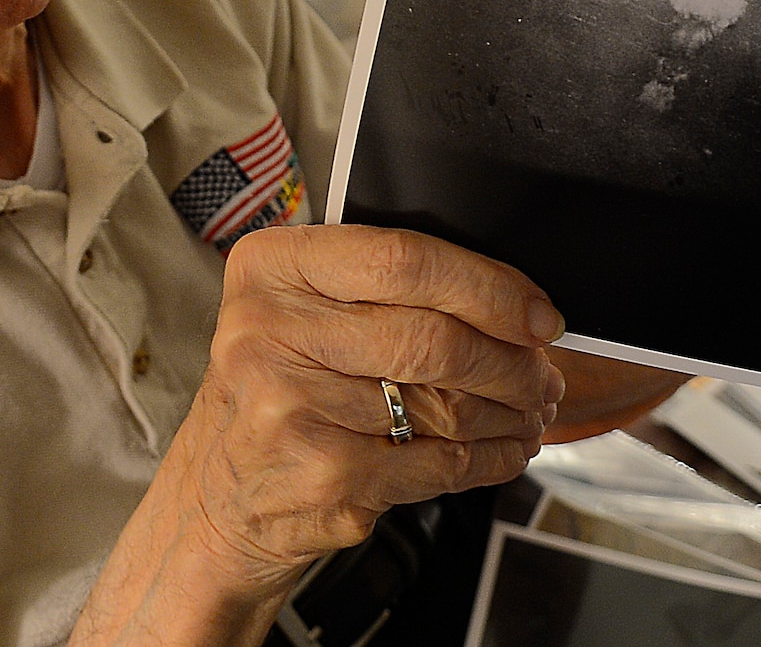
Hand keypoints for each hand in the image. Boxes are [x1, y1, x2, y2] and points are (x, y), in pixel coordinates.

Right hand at [71, 225, 563, 642]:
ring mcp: (292, 407)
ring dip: (507, 413)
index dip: (488, 287)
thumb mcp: (300, 315)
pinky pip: (436, 463)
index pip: (402, 259)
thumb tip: (516, 307)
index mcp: (271, 268)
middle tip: (543, 374)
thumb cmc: (279, 392)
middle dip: (511, 361)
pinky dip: (486, 460)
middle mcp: (269, 332)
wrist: (217, 500)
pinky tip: (502, 451)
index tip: (539, 314)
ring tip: (530, 412)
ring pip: (443, 405)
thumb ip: (382, 292)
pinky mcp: (323, 476)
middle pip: (433, 337)